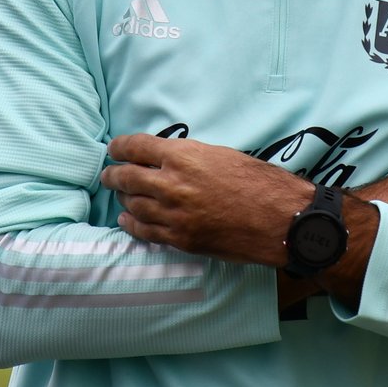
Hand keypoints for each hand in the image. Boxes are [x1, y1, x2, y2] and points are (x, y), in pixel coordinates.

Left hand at [101, 134, 312, 265]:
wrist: (280, 220)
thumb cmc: (259, 183)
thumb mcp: (222, 155)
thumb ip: (190, 157)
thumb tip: (166, 160)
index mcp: (184, 156)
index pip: (136, 147)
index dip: (119, 147)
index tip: (114, 149)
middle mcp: (172, 184)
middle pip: (127, 177)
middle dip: (113, 175)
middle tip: (108, 174)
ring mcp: (174, 214)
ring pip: (132, 204)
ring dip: (123, 198)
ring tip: (119, 194)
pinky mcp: (180, 239)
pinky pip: (144, 231)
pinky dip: (131, 223)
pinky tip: (126, 218)